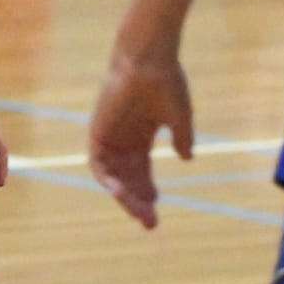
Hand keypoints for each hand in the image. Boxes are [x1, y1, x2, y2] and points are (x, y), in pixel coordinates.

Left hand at [88, 49, 192, 227]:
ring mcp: (110, 136)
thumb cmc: (165, 82)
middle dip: (138, 202)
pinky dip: (107, 180)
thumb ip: (181, 138)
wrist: (148, 60)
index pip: (141, 172)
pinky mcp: (97, 132)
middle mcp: (123, 139)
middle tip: (151, 224)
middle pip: (128, 179)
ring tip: (141, 214)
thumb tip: (186, 158)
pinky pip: (98, 164)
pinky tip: (121, 194)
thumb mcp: (178, 116)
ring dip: (125, 197)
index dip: (147, 191)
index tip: (157, 210)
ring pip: (114, 177)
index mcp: (141, 135)